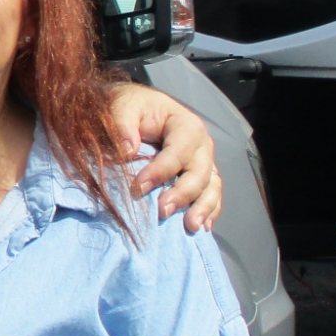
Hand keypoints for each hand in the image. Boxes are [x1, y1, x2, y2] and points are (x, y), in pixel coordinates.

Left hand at [108, 84, 221, 229]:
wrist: (138, 112)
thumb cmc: (131, 109)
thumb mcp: (123, 107)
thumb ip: (123, 124)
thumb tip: (128, 151)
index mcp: (186, 125)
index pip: (178, 151)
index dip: (160, 171)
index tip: (138, 188)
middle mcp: (201, 144)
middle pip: (199, 171)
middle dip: (183, 193)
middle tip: (163, 211)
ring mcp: (204, 162)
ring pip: (211, 186)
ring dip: (203, 208)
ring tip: (190, 227)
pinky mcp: (202, 177)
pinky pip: (212, 195)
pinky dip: (209, 211)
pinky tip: (201, 228)